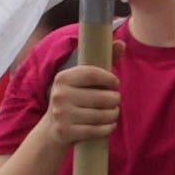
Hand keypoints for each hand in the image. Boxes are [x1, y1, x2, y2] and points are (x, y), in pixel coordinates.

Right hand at [45, 29, 124, 158]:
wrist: (52, 128)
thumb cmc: (75, 98)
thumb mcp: (83, 80)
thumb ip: (104, 61)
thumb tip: (121, 43)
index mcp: (62, 78)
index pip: (93, 73)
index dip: (109, 79)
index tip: (115, 83)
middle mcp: (59, 95)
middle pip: (102, 97)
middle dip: (115, 100)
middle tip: (114, 101)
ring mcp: (61, 114)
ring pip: (102, 115)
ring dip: (113, 114)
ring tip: (113, 112)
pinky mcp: (65, 131)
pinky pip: (97, 130)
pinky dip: (108, 128)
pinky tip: (109, 125)